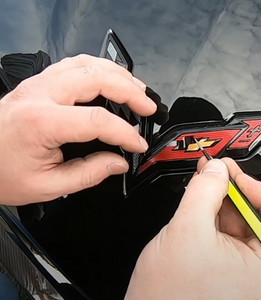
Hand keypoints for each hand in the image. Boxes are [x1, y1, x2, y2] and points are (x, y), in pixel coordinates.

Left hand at [0, 54, 156, 204]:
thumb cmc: (2, 172)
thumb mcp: (47, 185)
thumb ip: (88, 174)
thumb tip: (118, 164)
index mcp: (41, 121)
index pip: (97, 120)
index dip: (125, 133)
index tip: (138, 144)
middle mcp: (40, 94)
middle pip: (97, 78)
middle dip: (131, 91)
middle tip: (148, 106)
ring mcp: (40, 83)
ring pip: (88, 64)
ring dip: (118, 75)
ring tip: (137, 90)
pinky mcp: (41, 82)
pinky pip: (76, 64)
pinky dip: (101, 69)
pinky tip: (112, 79)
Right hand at [125, 158, 260, 299]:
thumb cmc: (171, 293)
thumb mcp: (188, 230)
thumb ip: (205, 191)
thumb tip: (216, 169)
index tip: (235, 177)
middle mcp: (258, 267)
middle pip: (259, 214)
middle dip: (235, 188)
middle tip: (216, 171)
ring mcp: (239, 265)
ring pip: (238, 218)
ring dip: (221, 195)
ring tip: (204, 180)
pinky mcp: (221, 260)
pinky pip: (223, 226)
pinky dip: (211, 207)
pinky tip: (199, 197)